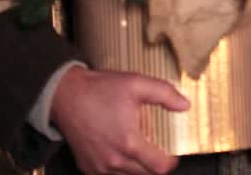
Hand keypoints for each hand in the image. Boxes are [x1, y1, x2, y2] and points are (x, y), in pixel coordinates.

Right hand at [51, 66, 187, 174]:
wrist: (65, 95)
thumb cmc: (99, 90)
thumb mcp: (136, 84)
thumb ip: (165, 94)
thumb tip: (185, 105)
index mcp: (128, 143)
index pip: (159, 167)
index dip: (170, 162)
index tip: (172, 155)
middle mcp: (113, 160)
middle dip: (154, 165)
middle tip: (155, 150)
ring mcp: (99, 167)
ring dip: (136, 167)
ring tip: (136, 148)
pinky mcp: (87, 167)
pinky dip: (118, 168)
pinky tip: (119, 152)